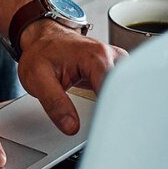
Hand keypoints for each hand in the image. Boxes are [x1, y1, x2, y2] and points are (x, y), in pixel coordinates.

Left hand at [17, 20, 126, 134]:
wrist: (43, 40)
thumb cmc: (41, 54)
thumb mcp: (38, 79)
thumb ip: (55, 104)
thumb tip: (71, 126)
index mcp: (96, 57)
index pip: (114, 90)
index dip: (110, 112)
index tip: (103, 127)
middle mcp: (112, 56)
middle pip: (127, 90)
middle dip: (120, 111)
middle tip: (107, 128)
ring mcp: (116, 62)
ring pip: (129, 90)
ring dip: (120, 107)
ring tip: (108, 119)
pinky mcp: (116, 70)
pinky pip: (124, 88)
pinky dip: (117, 102)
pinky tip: (109, 111)